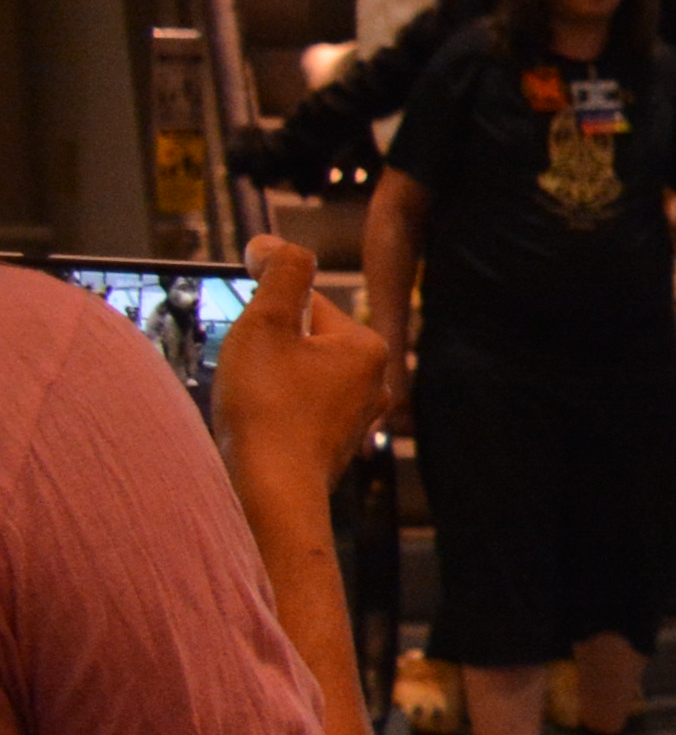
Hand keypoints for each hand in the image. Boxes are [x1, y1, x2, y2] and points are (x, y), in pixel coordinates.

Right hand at [210, 239, 389, 505]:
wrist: (270, 490)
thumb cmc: (267, 405)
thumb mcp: (267, 323)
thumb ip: (279, 275)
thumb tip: (273, 244)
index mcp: (366, 347)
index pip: (306, 303)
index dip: (263, 310)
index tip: (240, 330)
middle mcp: (374, 381)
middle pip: (302, 340)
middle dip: (266, 347)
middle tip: (244, 371)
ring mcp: (357, 418)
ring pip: (297, 376)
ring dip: (266, 378)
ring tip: (248, 399)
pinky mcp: (334, 446)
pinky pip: (296, 410)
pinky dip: (272, 409)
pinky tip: (256, 424)